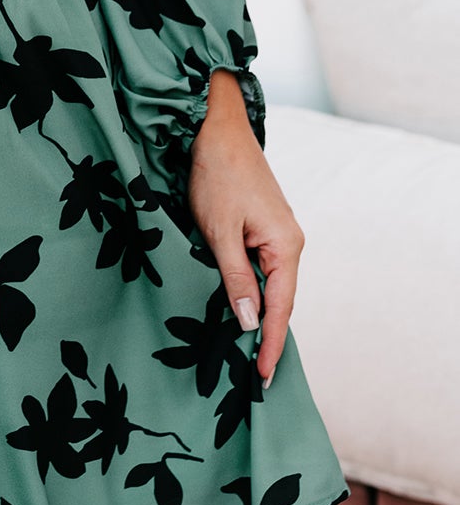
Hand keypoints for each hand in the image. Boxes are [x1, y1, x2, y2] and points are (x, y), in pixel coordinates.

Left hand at [186, 69, 304, 387]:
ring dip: (255, 314)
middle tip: (252, 376)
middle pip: (279, 300)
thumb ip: (235, 278)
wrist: (216, 128)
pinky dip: (249, 290)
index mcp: (286, 246)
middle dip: (265, 336)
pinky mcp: (261, 226)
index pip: (280, 308)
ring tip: (242, 352)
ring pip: (268, 285)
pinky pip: (259, 268)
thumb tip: (248, 322)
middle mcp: (288, 243)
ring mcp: (276, 234)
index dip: (269, 344)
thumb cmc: (217, 176)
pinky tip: (238, 307)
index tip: (262, 376)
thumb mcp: (220, 232)